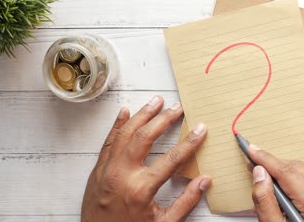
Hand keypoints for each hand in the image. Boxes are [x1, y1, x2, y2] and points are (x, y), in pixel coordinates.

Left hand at [81, 96, 211, 221]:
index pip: (171, 159)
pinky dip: (117, 125)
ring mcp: (107, 170)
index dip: (189, 142)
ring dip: (142, 115)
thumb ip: (186, 202)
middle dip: (164, 119)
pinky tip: (125, 112)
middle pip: (146, 137)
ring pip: (125, 134)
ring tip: (156, 101)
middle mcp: (122, 174)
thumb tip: (205, 180)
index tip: (201, 128)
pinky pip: (108, 141)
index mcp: (141, 189)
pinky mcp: (98, 170)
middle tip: (178, 108)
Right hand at [248, 145, 303, 221]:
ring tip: (265, 178)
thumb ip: (265, 202)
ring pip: (303, 170)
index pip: (287, 172)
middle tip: (253, 163)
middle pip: (295, 168)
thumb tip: (259, 174)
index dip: (266, 159)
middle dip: (272, 164)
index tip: (251, 150)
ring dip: (282, 171)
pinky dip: (294, 178)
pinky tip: (282, 186)